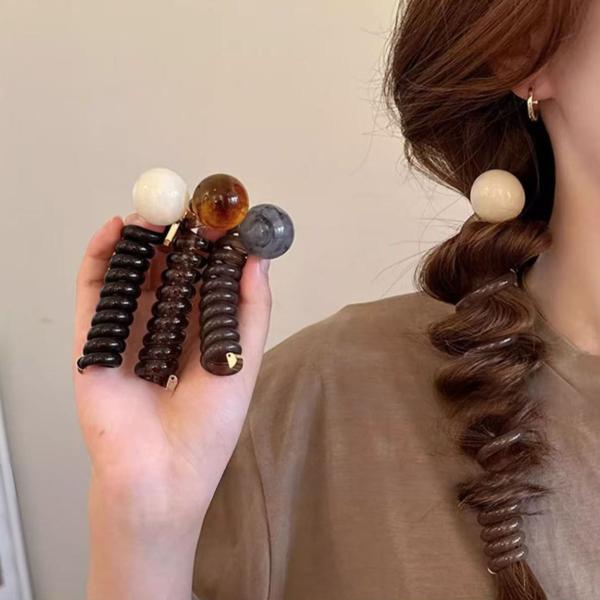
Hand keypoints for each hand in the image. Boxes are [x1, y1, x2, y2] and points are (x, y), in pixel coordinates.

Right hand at [72, 214, 271, 530]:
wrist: (161, 474)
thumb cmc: (208, 425)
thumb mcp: (242, 359)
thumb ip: (248, 308)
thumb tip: (257, 258)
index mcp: (199, 331)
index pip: (202, 276)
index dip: (209, 245)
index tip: (220, 215)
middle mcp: (163, 327)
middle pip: (166, 268)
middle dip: (176, 235)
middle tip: (188, 204)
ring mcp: (127, 330)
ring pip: (131, 272)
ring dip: (142, 238)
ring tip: (157, 210)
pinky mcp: (95, 339)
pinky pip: (96, 289)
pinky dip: (103, 256)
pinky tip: (119, 230)